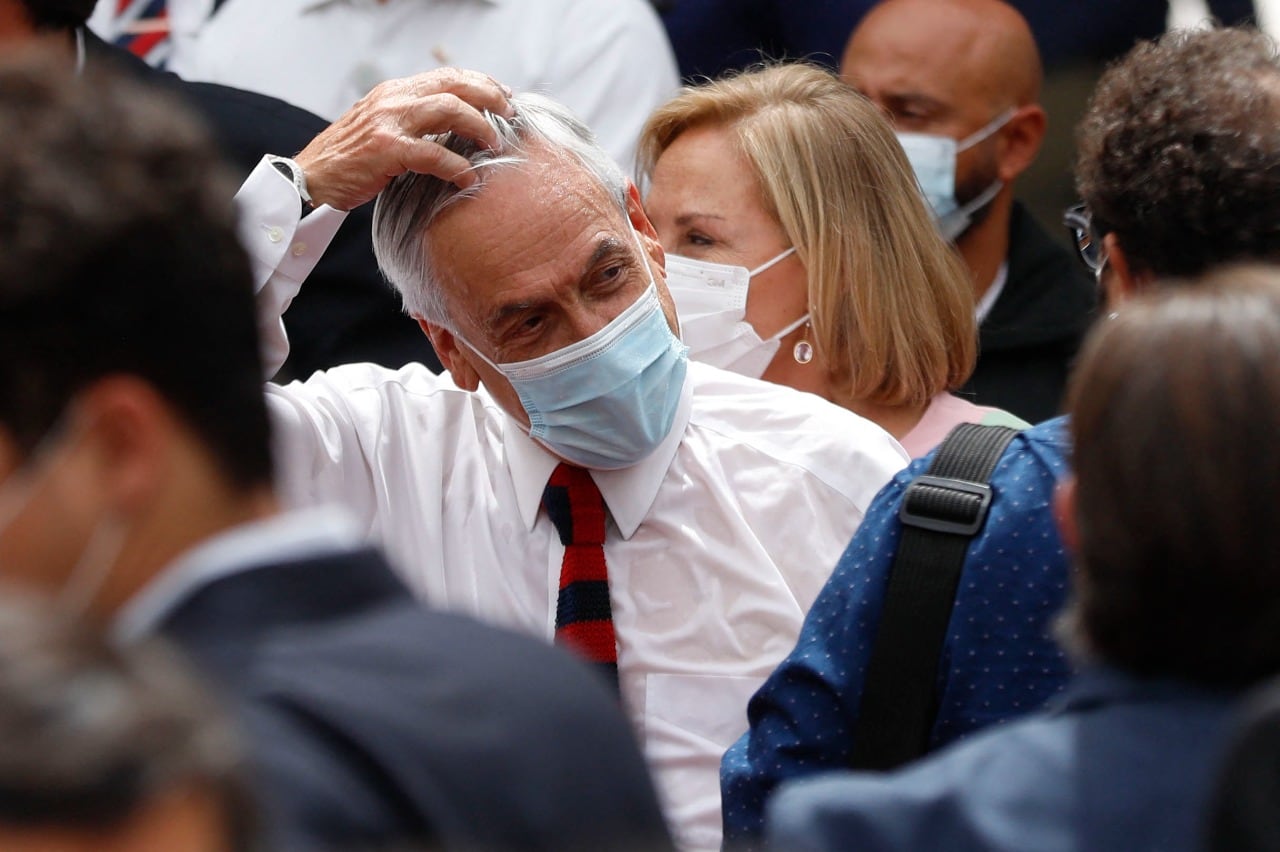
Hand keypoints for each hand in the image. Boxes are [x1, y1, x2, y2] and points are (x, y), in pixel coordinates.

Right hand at [294, 68, 513, 210]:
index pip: (446, 76)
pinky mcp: (386, 150)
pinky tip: (469, 178)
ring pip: (448, 110)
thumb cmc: (350, 159)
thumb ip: (412, 121)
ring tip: (495, 144)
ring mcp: (389, 122)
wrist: (310, 177)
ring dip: (479, 126)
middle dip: (489, 96)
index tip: (504, 96)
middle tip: (510, 114)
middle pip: (453, 85)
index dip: (481, 83)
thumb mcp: (382, 127)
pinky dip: (457, 166)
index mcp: (394, 92)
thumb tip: (452, 126)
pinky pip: (433, 154)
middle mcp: (393, 99)